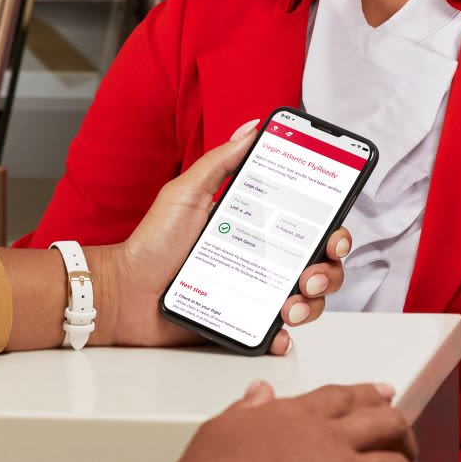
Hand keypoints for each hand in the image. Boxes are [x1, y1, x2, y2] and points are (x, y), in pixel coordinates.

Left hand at [98, 119, 352, 354]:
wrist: (126, 291)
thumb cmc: (154, 241)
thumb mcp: (187, 192)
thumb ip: (220, 161)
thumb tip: (252, 126)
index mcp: (257, 225)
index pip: (309, 224)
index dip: (333, 228)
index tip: (334, 230)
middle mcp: (264, 258)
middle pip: (319, 263)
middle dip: (329, 269)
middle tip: (310, 271)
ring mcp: (257, 293)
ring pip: (308, 299)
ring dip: (313, 303)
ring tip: (292, 303)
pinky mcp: (244, 323)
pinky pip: (277, 333)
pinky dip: (284, 334)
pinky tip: (278, 329)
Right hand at [169, 381, 415, 461]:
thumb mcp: (223, 427)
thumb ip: (248, 408)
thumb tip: (259, 393)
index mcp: (297, 414)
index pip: (344, 396)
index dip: (368, 393)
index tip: (383, 392)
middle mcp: (326, 437)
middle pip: (381, 421)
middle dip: (399, 426)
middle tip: (404, 433)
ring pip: (391, 459)